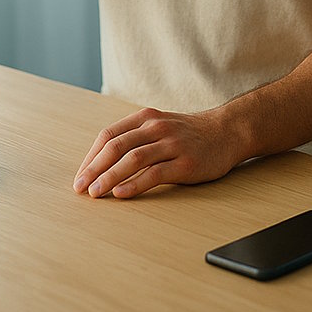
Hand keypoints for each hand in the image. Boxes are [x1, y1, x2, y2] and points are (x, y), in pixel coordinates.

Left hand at [73, 106, 241, 198]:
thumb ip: (135, 137)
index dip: (90, 158)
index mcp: (147, 118)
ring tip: (95, 193)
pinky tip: (121, 193)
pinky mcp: (186, 162)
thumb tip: (100, 165)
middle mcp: (158, 128)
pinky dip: (135, 184)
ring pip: (133, 159)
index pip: (108, 136)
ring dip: (109, 177)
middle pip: (117, 147)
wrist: (230, 131)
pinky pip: (155, 173)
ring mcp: (173, 144)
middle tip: (81, 188)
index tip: (81, 177)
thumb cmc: (191, 134)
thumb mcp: (161, 126)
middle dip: (94, 169)